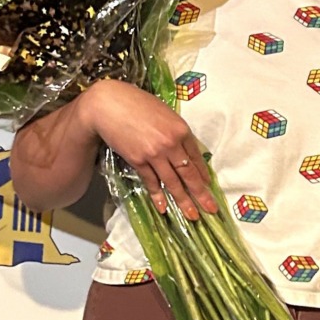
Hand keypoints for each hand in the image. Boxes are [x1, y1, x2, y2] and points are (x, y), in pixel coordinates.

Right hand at [82, 82, 217, 219]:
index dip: (203, 174)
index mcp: (181, 130)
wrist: (108, 105)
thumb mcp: (164, 114)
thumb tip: (183, 150)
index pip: (197, 157)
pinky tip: (164, 208)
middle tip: (211, 210)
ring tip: (192, 216)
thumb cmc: (136, 103)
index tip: (208, 187)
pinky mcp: (139, 160)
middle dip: (201, 194)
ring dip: (183, 201)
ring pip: (173, 182)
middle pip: (189, 174)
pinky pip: (152, 182)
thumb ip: (175, 132)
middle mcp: (171, 144)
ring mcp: (155, 154)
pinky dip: (158, 196)